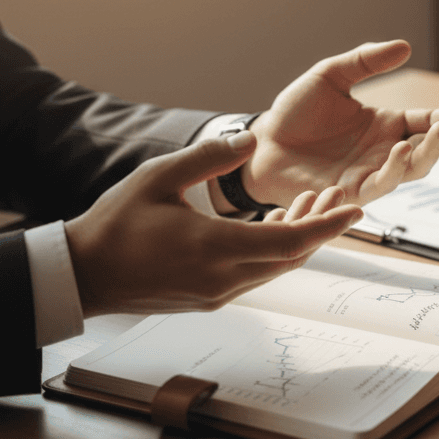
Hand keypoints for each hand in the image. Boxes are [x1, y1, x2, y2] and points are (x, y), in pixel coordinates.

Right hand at [65, 132, 363, 316]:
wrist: (81, 275)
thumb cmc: (114, 224)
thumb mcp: (158, 177)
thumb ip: (208, 158)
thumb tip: (250, 139)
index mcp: (215, 249)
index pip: (291, 242)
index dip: (328, 227)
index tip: (357, 211)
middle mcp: (223, 278)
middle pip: (291, 256)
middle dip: (319, 225)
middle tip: (337, 194)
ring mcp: (217, 293)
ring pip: (276, 267)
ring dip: (297, 237)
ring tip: (312, 202)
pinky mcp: (209, 298)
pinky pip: (256, 274)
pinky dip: (274, 250)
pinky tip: (274, 223)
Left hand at [238, 40, 438, 208]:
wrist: (261, 144)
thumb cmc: (296, 112)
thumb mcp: (331, 76)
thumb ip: (365, 61)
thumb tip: (405, 46)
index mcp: (387, 125)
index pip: (428, 121)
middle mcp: (384, 152)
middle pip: (426, 151)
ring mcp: (368, 174)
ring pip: (408, 173)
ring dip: (419, 158)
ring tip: (419, 139)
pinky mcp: (348, 192)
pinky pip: (376, 188)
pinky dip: (389, 175)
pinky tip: (395, 155)